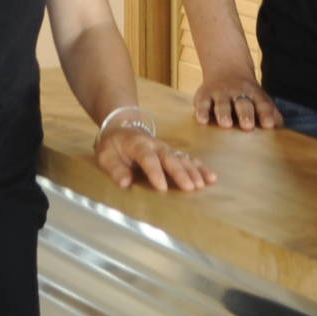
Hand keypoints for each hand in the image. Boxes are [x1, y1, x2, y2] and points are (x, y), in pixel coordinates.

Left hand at [95, 121, 217, 191]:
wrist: (121, 127)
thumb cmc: (113, 146)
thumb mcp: (105, 156)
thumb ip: (115, 169)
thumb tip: (125, 183)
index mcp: (138, 145)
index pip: (148, 158)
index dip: (155, 172)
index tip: (162, 188)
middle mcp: (156, 145)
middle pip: (170, 158)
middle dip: (181, 173)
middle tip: (190, 187)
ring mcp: (166, 148)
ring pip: (182, 158)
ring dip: (194, 171)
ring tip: (204, 184)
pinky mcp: (173, 153)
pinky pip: (188, 159)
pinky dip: (200, 167)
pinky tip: (211, 177)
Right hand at [192, 70, 281, 129]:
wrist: (226, 68)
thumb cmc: (247, 93)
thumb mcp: (260, 98)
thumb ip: (270, 112)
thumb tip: (280, 126)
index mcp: (254, 95)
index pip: (262, 104)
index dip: (266, 114)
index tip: (269, 125)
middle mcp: (238, 93)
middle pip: (243, 104)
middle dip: (245, 114)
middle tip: (247, 126)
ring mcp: (220, 93)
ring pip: (222, 103)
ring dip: (224, 113)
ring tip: (225, 124)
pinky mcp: (204, 95)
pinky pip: (202, 103)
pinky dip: (201, 111)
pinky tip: (202, 120)